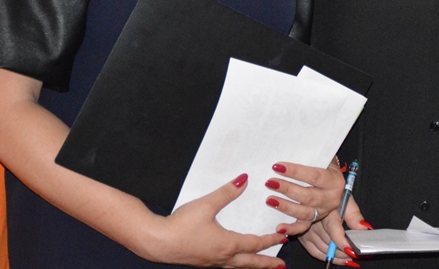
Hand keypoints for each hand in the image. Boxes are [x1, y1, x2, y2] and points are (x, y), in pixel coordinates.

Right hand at [140, 174, 288, 267]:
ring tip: (264, 266)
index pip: (255, 244)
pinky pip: (226, 266)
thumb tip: (245, 179)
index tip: (284, 237)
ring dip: (253, 266)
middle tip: (281, 265)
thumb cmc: (180, 225)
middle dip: (267, 263)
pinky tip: (235, 260)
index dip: (271, 240)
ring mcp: (211, 262)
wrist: (155, 242)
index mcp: (227, 244)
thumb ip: (227, 192)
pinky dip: (237, 265)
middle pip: (250, 262)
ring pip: (238, 267)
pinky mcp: (202, 262)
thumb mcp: (206, 205)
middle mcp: (222, 257)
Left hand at [263, 162, 345, 235]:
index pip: (314, 176)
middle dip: (287, 189)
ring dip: (285, 207)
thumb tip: (292, 149)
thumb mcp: (325, 160)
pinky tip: (278, 227)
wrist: (332, 181)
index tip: (278, 166)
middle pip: (308, 196)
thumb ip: (313, 157)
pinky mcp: (315, 221)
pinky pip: (302, 227)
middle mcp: (331, 198)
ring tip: (269, 199)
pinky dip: (290, 229)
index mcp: (334, 181)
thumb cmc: (324, 166)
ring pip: (304, 212)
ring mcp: (323, 211)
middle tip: (270, 182)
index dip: (295, 172)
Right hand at [297, 193, 369, 266]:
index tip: (352, 250)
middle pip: (329, 242)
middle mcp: (313, 220)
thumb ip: (355, 216)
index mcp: (326, 208)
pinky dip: (327, 258)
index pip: (333, 229)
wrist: (316, 193)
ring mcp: (306, 229)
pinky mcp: (302, 236)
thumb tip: (365, 228)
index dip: (342, 241)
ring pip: (323, 249)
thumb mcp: (347, 200)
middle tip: (357, 255)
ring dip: (337, 256)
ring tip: (350, 257)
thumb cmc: (333, 196)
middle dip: (344, 251)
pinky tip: (339, 259)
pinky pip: (315, 252)